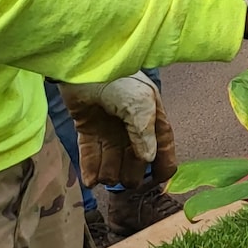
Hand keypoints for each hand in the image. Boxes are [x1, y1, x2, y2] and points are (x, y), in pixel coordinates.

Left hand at [58, 75, 176, 188]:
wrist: (84, 65)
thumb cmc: (119, 80)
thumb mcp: (140, 104)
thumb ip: (144, 133)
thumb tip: (148, 159)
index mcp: (151, 117)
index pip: (162, 146)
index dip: (162, 165)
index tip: (157, 182)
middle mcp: (132, 126)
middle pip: (136, 159)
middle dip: (132, 173)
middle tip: (125, 181)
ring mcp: (109, 128)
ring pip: (112, 160)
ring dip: (110, 173)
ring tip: (104, 178)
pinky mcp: (87, 128)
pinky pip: (91, 153)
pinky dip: (90, 169)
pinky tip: (90, 181)